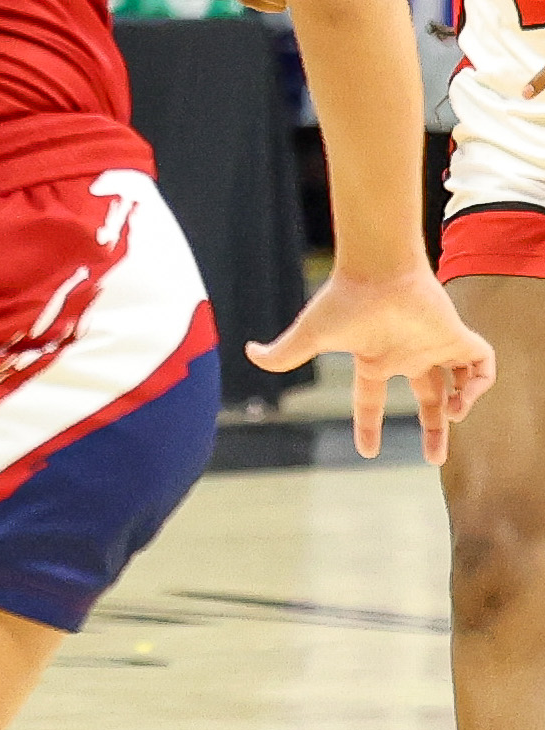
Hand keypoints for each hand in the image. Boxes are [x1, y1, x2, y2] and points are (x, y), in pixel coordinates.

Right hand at [245, 266, 494, 462]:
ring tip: (453, 416)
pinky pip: (482, 363)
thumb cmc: (344, 300)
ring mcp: (433, 346)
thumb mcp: (309, 335)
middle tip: (434, 459)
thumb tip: (248, 353)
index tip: (368, 450)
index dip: (368, 424)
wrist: (379, 270)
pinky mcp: (457, 336)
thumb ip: (283, 352)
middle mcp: (406, 356)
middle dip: (433, 428)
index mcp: (373, 360)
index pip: (371, 398)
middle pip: (428, 398)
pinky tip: (465, 395)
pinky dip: (480, 382)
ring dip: (461, 404)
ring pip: (460, 381)